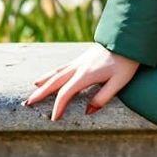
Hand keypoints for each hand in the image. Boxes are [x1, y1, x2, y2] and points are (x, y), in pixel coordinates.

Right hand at [22, 42, 140, 120]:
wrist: (129, 37)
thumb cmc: (127, 61)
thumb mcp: (119, 82)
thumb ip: (102, 97)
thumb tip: (87, 111)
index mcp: (86, 74)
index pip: (66, 93)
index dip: (58, 106)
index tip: (53, 118)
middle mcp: (79, 66)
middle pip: (55, 81)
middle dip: (41, 92)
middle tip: (28, 102)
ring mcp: (80, 60)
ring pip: (58, 71)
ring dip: (45, 80)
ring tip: (34, 86)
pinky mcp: (84, 56)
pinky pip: (64, 66)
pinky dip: (54, 72)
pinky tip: (53, 74)